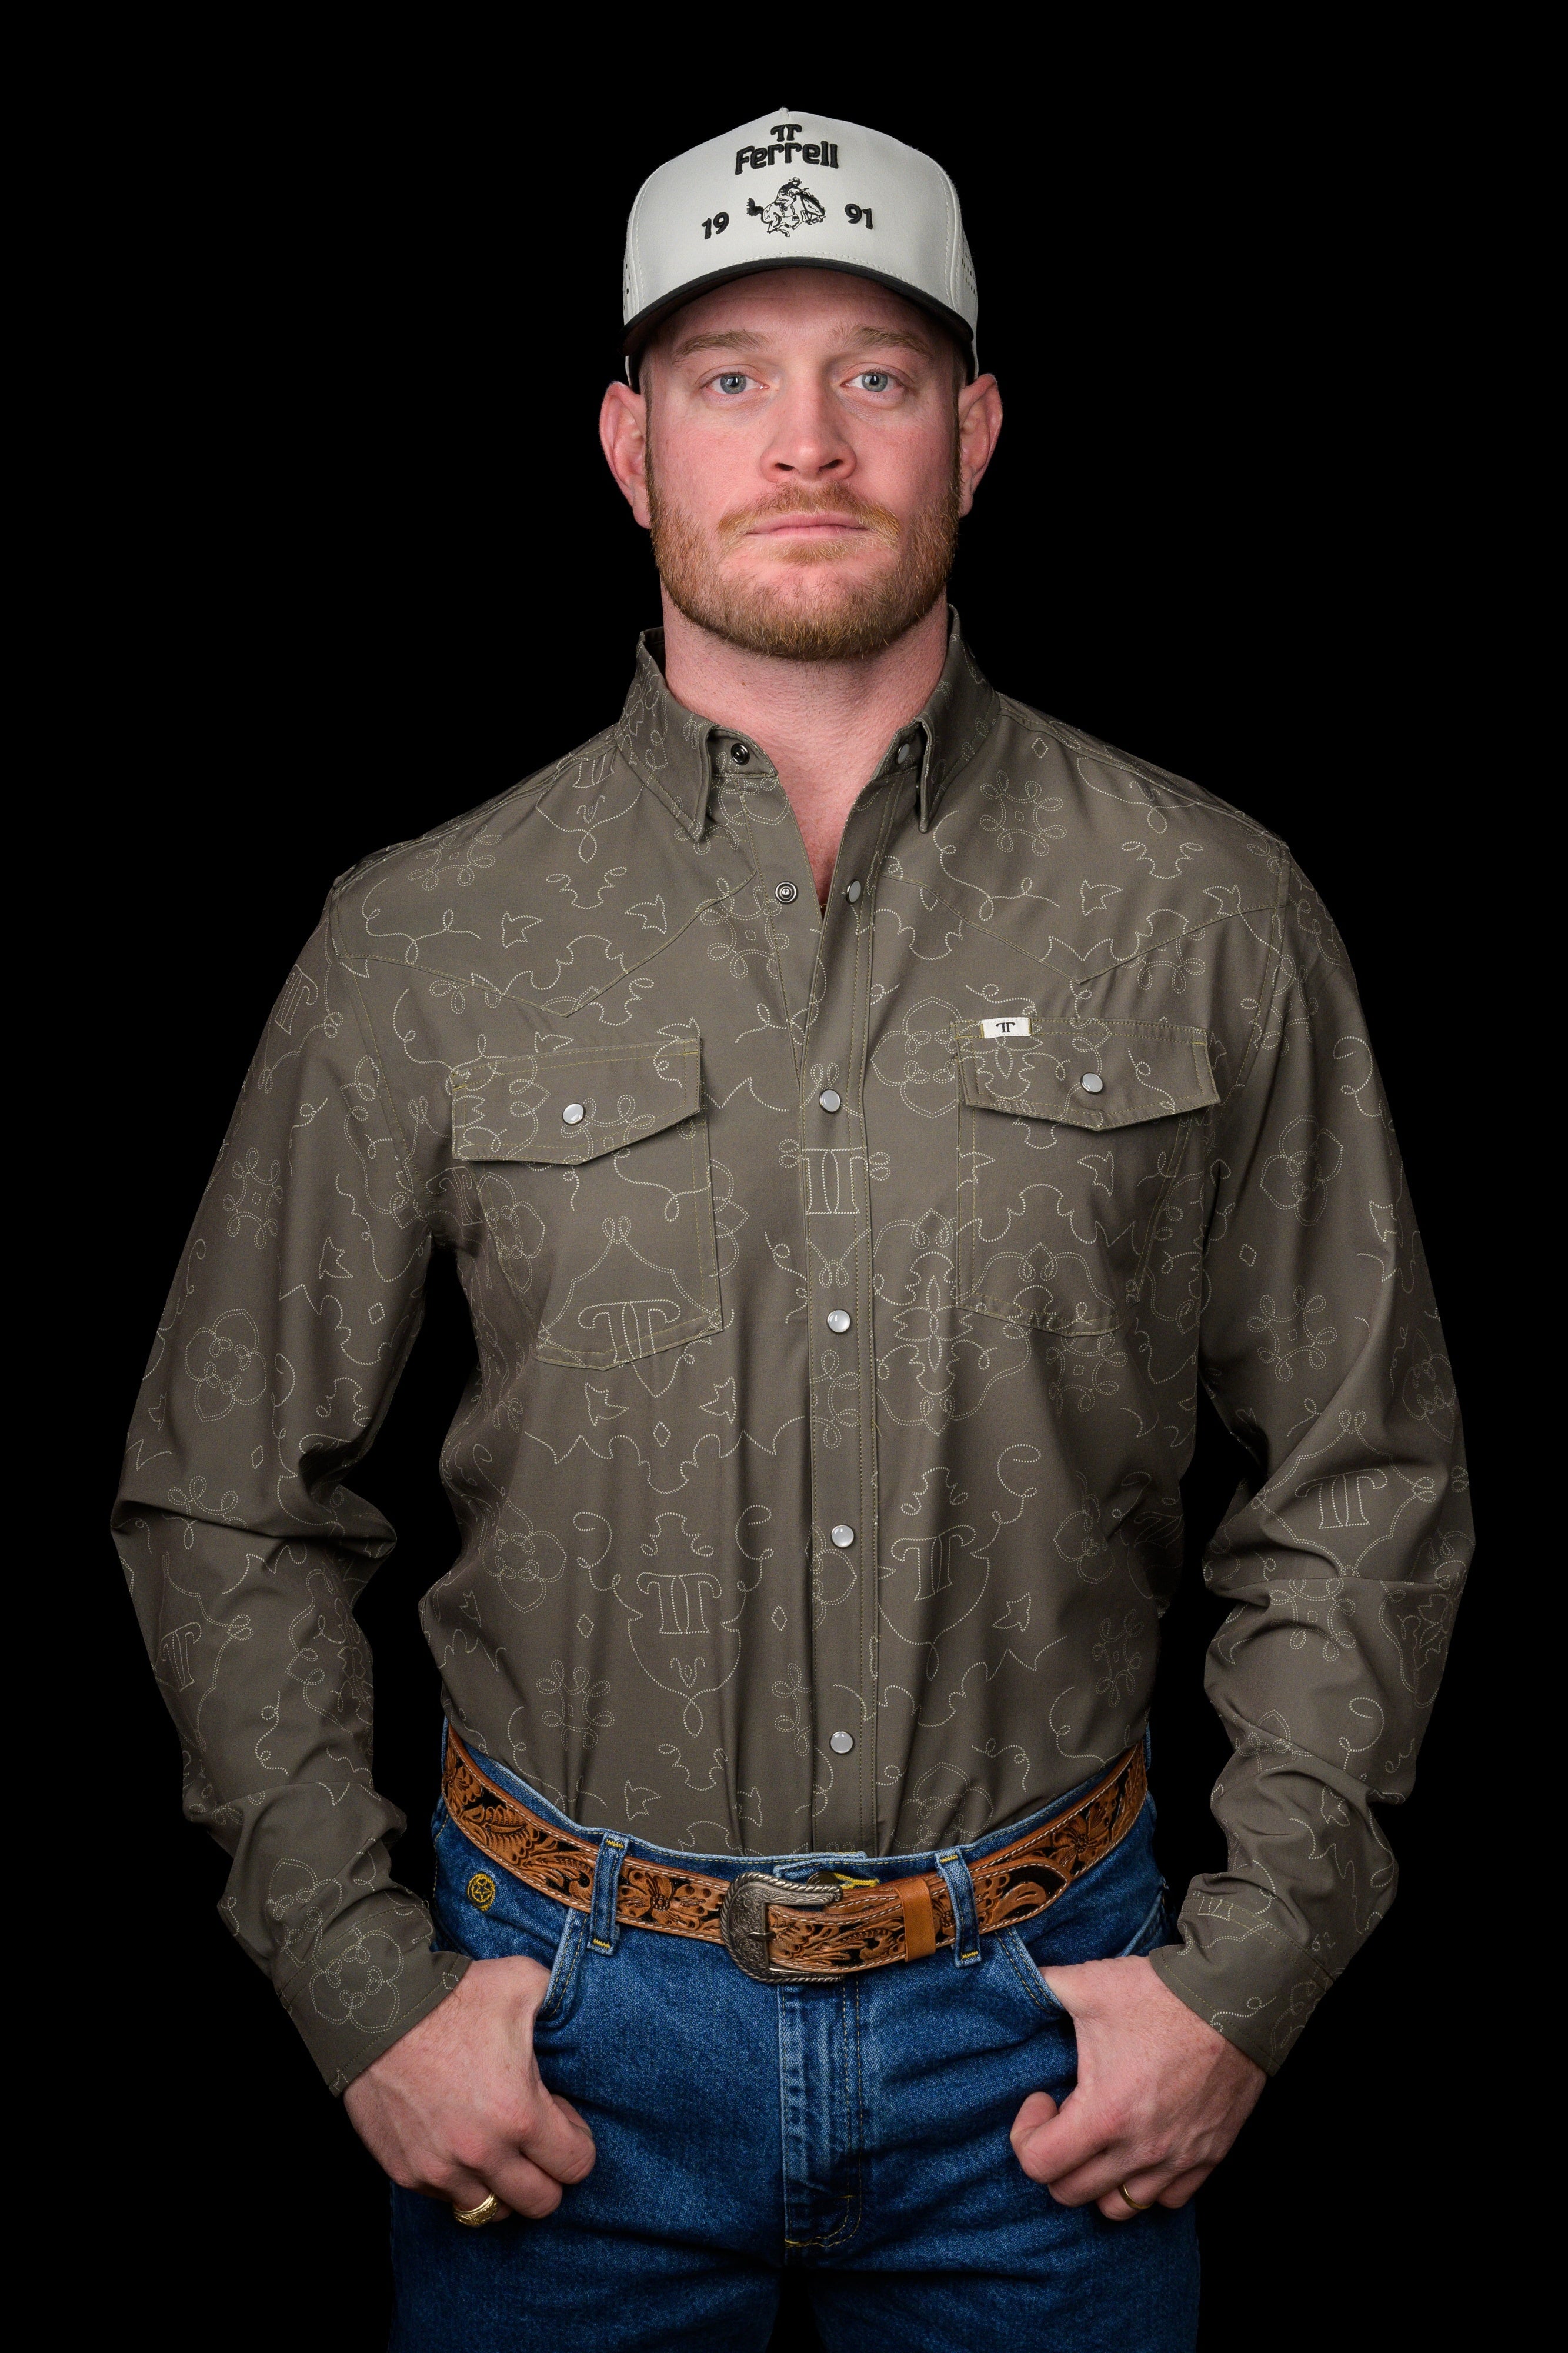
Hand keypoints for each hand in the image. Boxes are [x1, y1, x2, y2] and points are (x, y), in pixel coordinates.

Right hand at [344, 1955, 595, 2219]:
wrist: (377, 2010)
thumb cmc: (454, 1996)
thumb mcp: (524, 1982)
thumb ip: (560, 2000)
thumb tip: (575, 2009)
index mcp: (519, 2114)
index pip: (575, 2166)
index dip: (576, 2141)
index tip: (560, 2116)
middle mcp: (482, 2153)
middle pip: (540, 2202)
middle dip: (548, 2175)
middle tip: (535, 2140)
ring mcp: (441, 2170)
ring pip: (492, 2210)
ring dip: (502, 2184)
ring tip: (496, 2144)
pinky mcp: (407, 2172)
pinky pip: (448, 2199)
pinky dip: (461, 2181)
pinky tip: (460, 2142)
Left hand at [1010, 1954, 1263, 2218]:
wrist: (1233, 1999)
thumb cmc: (1159, 1994)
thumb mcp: (1088, 1984)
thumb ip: (1041, 1986)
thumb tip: (1012, 1983)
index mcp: (1104, 2114)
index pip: (1039, 2165)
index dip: (1026, 2134)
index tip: (1041, 2098)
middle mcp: (1139, 2150)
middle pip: (1071, 2192)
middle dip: (1055, 2158)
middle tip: (1064, 2118)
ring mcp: (1177, 2160)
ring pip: (1119, 2207)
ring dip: (1098, 2179)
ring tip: (1099, 2138)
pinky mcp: (1208, 2158)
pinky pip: (1167, 2199)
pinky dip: (1146, 2183)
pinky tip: (1140, 2144)